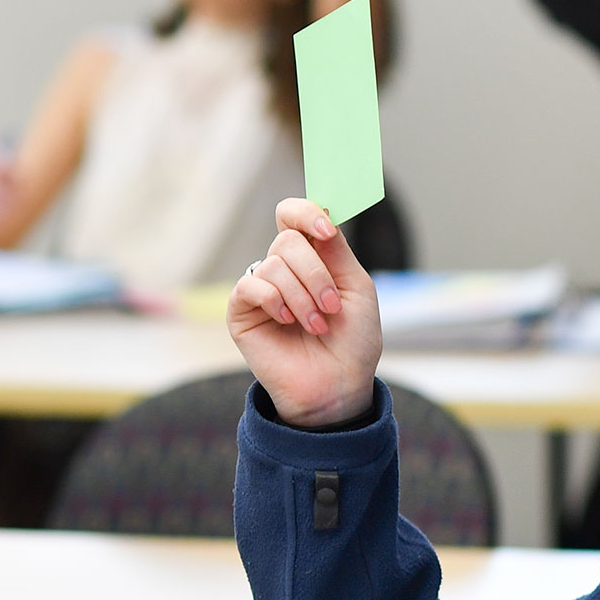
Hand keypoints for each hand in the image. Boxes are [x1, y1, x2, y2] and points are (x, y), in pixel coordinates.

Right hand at [228, 198, 383, 427]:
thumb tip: (322, 213)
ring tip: (317, 325)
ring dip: (303, 296)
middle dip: (315, 273)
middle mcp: (284, 268)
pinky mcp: (242, 311)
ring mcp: (262, 289)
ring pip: (273, 265)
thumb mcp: (356, 289)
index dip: (306, 213)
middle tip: (331, 307)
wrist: (338, 385)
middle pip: (287, 240)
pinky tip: (288, 322)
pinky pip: (250, 286)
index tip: (326, 230)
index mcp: (312, 257)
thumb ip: (337, 252)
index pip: (294, 216)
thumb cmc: (353, 341)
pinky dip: (275, 301)